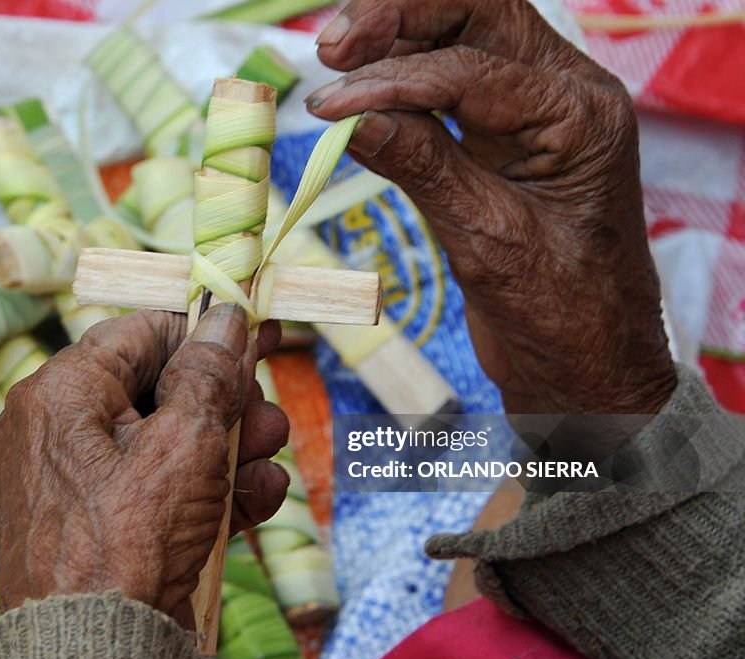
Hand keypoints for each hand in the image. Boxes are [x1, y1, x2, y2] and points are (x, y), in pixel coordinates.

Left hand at [0, 305, 289, 625]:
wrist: (96, 655)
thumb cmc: (128, 543)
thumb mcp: (187, 442)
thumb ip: (211, 373)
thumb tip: (226, 317)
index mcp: (57, 394)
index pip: (138, 334)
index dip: (202, 335)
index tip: (252, 342)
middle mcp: (54, 433)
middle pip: (156, 392)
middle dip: (225, 403)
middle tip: (267, 415)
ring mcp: (73, 486)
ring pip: (162, 444)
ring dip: (229, 448)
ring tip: (272, 458)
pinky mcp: (94, 529)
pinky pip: (152, 491)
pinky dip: (205, 492)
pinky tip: (258, 497)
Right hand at [307, 0, 676, 413]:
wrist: (588, 366)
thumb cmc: (563, 315)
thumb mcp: (490, 242)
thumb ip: (424, 170)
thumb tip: (351, 119)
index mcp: (581, 115)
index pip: (474, 71)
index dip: (393, 83)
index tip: (329, 107)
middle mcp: (563, 96)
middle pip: (477, 17)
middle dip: (399, 19)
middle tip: (332, 45)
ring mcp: (532, 112)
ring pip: (460, 39)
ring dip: (395, 41)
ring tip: (333, 60)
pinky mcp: (501, 137)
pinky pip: (447, 87)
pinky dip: (400, 83)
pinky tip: (359, 94)